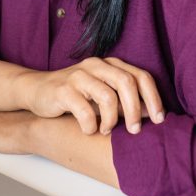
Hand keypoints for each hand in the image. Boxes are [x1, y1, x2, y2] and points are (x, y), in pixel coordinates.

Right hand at [17, 57, 163, 135]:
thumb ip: (124, 100)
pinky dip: (90, 125)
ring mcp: (78, 75)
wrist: (37, 90)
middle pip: (127, 82)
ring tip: (106, 130)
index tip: (159, 119)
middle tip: (135, 130)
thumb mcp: (102, 94)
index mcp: (109, 64)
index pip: (140, 76)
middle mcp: (95, 65)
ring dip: (112, 119)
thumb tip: (152, 114)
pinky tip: (88, 130)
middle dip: (136, 110)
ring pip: (108, 96)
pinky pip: (84, 110)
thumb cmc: (75, 96)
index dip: (153, 98)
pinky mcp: (63, 89)